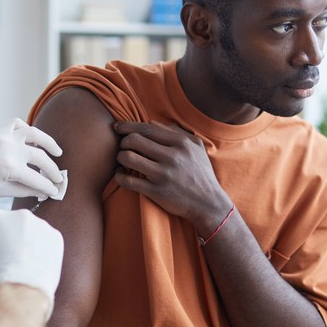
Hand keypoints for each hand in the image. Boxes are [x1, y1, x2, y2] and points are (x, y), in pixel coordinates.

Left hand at [0, 119, 63, 197]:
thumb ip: (23, 189)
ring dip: (49, 144)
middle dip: (53, 170)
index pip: (38, 179)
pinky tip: (35, 139)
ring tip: (58, 152)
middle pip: (41, 159)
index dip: (49, 187)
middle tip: (59, 178)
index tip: (56, 191)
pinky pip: (20, 125)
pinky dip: (29, 131)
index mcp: (10, 168)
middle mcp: (10, 148)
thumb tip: (41, 191)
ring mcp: (5, 135)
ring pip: (36, 136)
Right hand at [0, 209, 63, 318]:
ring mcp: (40, 223)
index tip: (4, 248)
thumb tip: (10, 237)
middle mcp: (20, 214)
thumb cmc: (2, 273)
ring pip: (38, 230)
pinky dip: (48, 249)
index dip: (3, 237)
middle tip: (19, 254)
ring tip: (30, 261)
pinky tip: (41, 263)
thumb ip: (0, 236)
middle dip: (21, 235)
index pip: (1, 221)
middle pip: (21, 223)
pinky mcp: (56, 234)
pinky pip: (50, 239)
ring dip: (36, 241)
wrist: (22, 285)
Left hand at [112, 121, 231, 233]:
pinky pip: (128, 181)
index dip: (127, 126)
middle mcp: (171, 156)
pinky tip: (121, 175)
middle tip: (123, 146)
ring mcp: (163, 175)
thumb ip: (176, 131)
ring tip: (123, 160)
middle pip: (133, 140)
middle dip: (123, 141)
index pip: (146, 128)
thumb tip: (151, 123)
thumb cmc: (200, 173)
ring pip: (127, 158)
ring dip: (120, 157)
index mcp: (180, 143)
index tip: (117, 127)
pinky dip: (119, 176)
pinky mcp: (156, 192)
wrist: (208, 203)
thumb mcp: (196, 147)